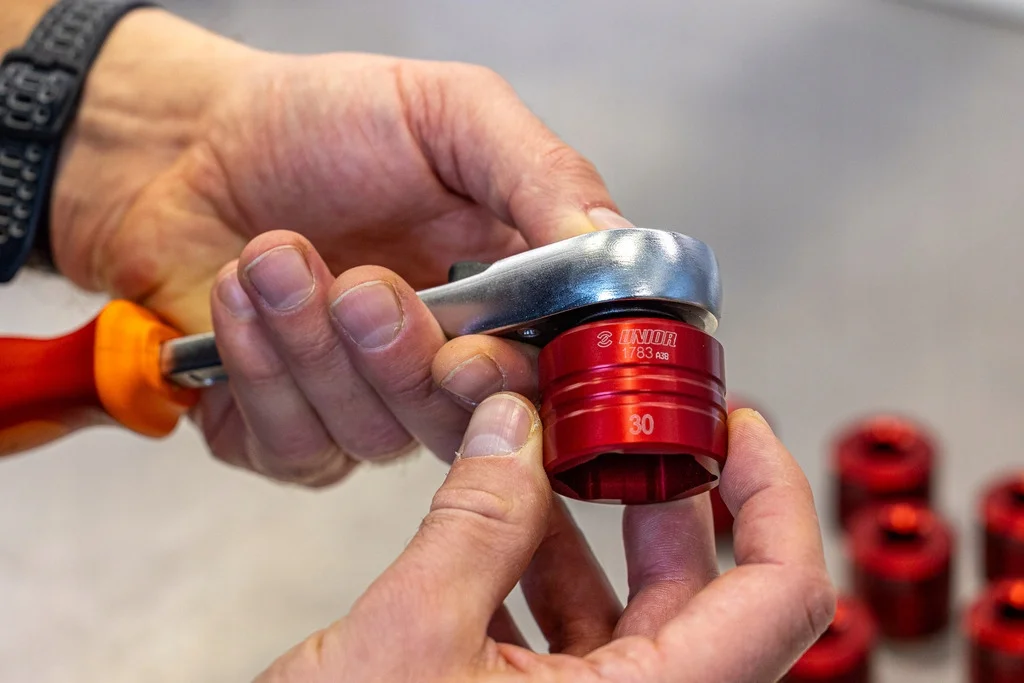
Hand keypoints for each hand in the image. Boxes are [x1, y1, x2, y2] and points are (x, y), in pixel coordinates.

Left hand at [50, 9, 628, 481]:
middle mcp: (441, 361)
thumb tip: (610, 241)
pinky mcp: (288, 431)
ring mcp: (366, 403)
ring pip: (374, 437)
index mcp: (503, 296)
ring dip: (316, 346)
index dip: (514, 384)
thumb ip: (539, 173)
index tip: (468, 353)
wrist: (195, 140)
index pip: (544, 378)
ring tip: (275, 255)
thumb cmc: (323, 123)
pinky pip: (294, 446)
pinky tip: (241, 294)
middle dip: (402, 363)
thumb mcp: (449, 114)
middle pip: (459, 423)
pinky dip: (260, 369)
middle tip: (362, 289)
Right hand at [254, 399, 835, 682]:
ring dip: (586, 536)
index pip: (778, 597)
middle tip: (625, 427)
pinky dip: (538, 583)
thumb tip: (512, 430)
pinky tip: (491, 533)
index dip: (773, 496)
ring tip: (541, 467)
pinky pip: (569, 649)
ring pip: (628, 621)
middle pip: (700, 599)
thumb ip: (473, 523)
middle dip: (660, 498)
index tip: (736, 428)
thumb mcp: (409, 639)